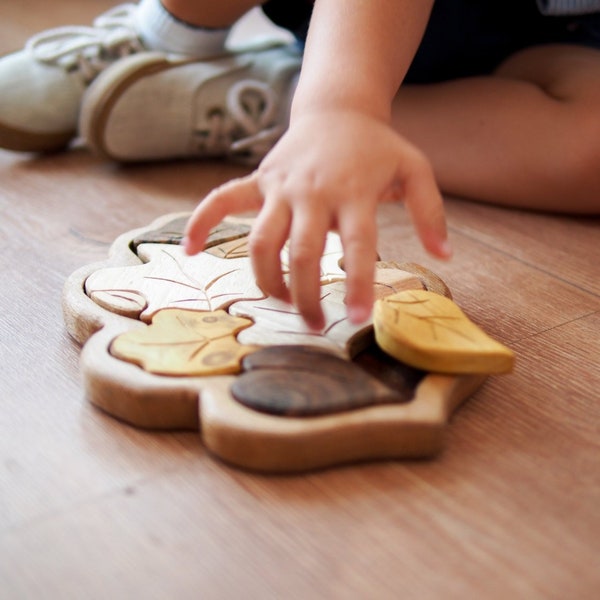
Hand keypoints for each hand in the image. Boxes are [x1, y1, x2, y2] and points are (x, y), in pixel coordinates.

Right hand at [184, 109, 449, 329]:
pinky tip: (191, 250)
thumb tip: (445, 258)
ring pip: (260, 240)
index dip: (357, 284)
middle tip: (313, 324)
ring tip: (280, 301)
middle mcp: (313, 192)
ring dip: (265, 279)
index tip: (355, 319)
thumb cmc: (378, 147)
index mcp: (354, 192)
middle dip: (305, 296)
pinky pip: (221, 200)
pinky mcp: (258, 181)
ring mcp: (280, 186)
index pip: (358, 246)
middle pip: (301, 253)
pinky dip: (202, 222)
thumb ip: (432, 213)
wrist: (338, 109)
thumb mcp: (416, 170)